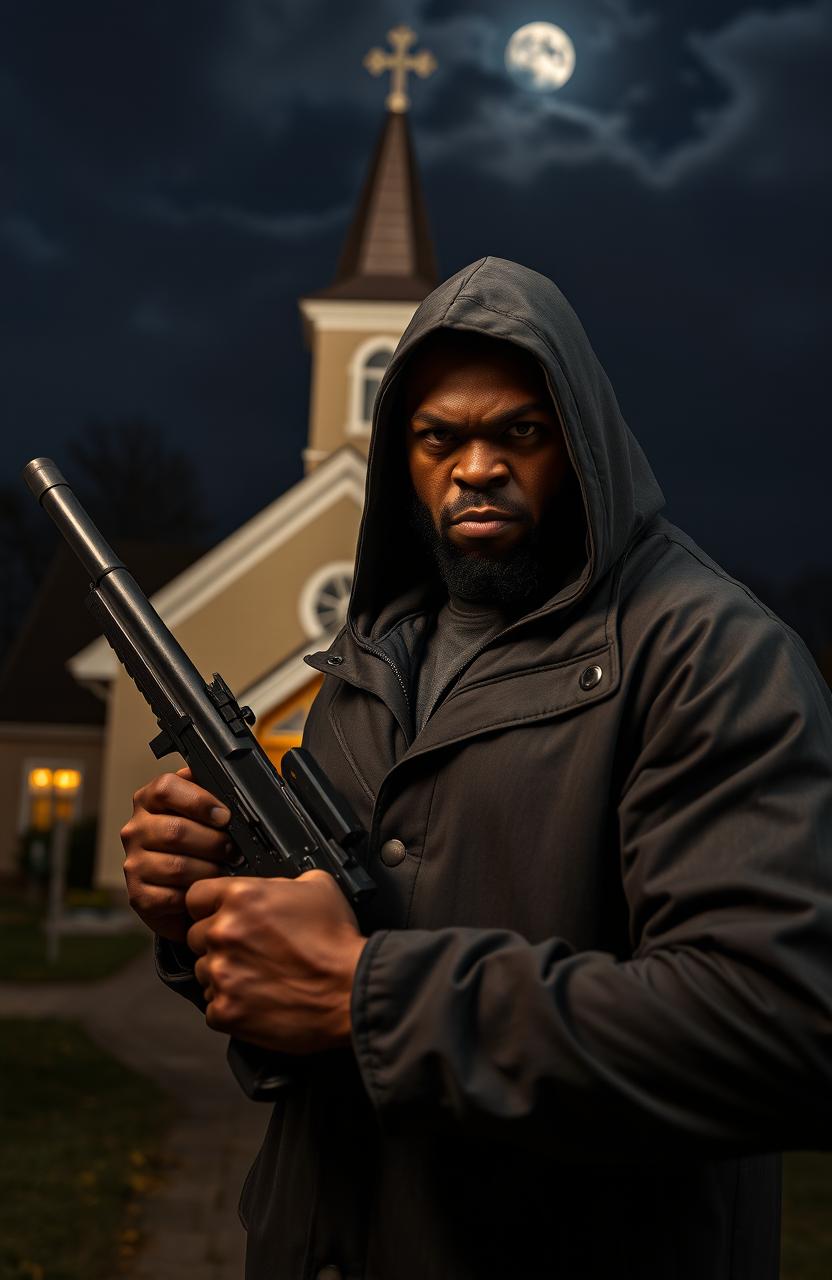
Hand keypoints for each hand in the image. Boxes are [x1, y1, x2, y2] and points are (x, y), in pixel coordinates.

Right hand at [121, 768, 230, 941]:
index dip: (199, 801)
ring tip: (223, 871)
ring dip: (208, 870)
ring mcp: (133, 864)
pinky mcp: (139, 896)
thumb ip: (210, 794)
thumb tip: (233, 788)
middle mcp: (135, 830)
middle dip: (214, 842)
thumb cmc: (198, 848)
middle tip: (232, 850)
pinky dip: (195, 896)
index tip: (224, 816)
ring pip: (177, 867)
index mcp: (149, 802)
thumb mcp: (202, 813)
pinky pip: (172, 896)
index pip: (165, 788)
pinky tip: (203, 891)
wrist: (182, 895)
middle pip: (176, 831)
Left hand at [185, 870, 367, 1054]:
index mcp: (241, 897)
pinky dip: (231, 1005)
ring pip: (203, 972)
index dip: (209, 905)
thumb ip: (281, 881)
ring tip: (259, 977)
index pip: (195, 895)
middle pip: (195, 935)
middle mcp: (224, 933)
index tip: (219, 915)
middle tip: (250, 950)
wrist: (350, 990)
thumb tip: (272, 886)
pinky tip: (259, 998)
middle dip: (219, 942)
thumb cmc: (337, 943)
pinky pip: (213, 1006)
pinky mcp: (225, 1011)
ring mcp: (221, 974)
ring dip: (224, 973)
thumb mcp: (318, 886)